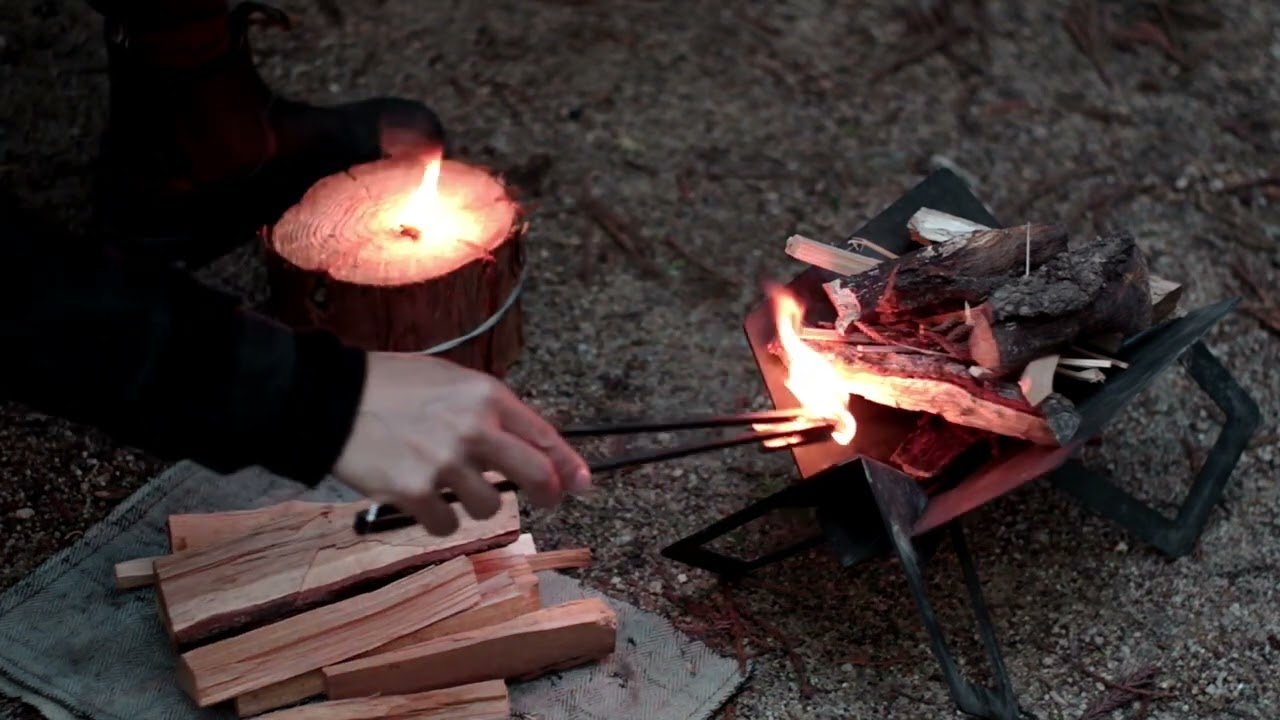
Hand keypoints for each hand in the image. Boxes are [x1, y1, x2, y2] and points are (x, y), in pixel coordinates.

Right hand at [333, 352, 590, 534]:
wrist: (330, 399)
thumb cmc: (391, 387)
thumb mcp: (449, 381)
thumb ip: (489, 411)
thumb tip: (529, 445)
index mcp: (485, 396)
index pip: (543, 436)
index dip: (568, 465)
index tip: (581, 483)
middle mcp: (473, 428)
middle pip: (534, 475)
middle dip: (547, 493)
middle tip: (546, 500)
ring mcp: (445, 463)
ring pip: (489, 506)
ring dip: (473, 503)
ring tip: (445, 481)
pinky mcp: (415, 491)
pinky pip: (447, 525)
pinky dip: (437, 519)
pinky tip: (419, 497)